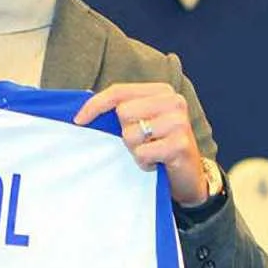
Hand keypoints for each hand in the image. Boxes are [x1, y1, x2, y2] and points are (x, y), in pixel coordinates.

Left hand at [72, 82, 207, 206]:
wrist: (190, 177)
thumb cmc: (159, 146)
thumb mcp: (142, 121)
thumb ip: (121, 107)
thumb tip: (85, 95)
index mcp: (161, 91)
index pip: (119, 91)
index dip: (95, 105)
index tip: (78, 121)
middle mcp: (173, 101)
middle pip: (123, 113)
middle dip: (124, 133)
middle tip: (141, 142)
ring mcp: (179, 122)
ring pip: (130, 134)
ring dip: (134, 150)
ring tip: (150, 152)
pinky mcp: (181, 144)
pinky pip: (142, 153)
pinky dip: (144, 162)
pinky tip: (156, 163)